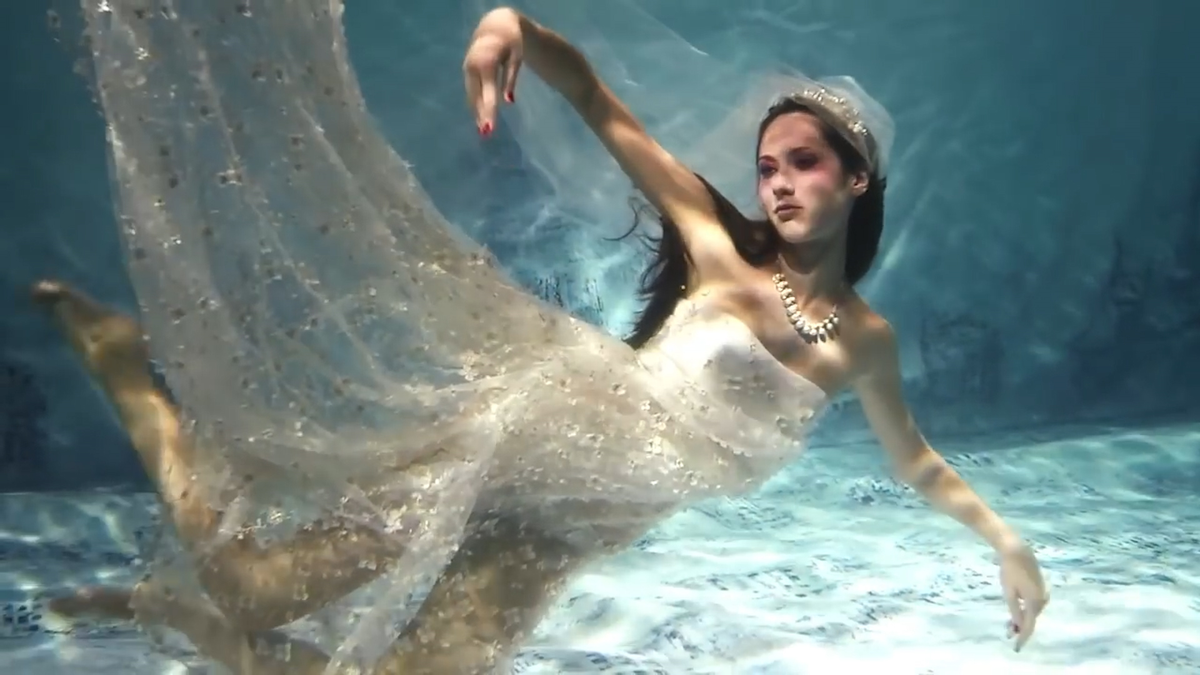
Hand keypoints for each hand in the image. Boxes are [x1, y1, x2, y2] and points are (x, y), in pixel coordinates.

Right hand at [462, 8, 523, 135]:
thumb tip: (509, 102)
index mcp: (486, 63)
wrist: (495, 26)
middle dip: (481, 115)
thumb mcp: (516, 58)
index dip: (489, 111)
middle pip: (476, 96)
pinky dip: (475, 104)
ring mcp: (467, 69)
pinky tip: (479, 116)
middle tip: (486, 135)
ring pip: (472, 95)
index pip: (488, 93)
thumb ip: (511, 79)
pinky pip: (471, 90)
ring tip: (482, 131)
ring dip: (476, 112)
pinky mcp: (467, 71)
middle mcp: (473, 67)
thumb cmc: (511, 42)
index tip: (490, 128)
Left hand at [999, 542, 1048, 651]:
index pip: (1029, 625)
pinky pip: (1034, 604)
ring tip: (1011, 625)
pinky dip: (1026, 610)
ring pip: (1033, 612)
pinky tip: (1018, 611)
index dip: (1023, 637)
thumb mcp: (1009, 593)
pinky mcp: (1040, 587)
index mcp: (1035, 602)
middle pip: (1032, 619)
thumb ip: (1015, 611)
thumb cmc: (1009, 570)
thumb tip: (1020, 627)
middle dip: (1021, 627)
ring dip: (1023, 619)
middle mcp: (1042, 599)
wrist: (1016, 550)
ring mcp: (1043, 592)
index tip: (1016, 647)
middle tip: (1008, 634)